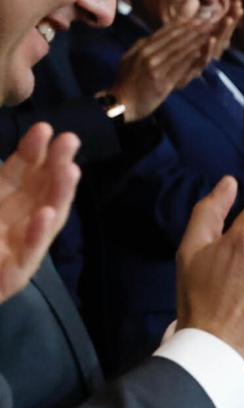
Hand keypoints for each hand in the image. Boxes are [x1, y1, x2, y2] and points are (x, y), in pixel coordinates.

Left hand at [0, 124, 78, 301]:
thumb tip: (9, 161)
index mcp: (0, 206)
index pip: (19, 174)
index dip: (32, 152)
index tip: (45, 129)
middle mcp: (15, 225)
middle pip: (40, 192)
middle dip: (56, 166)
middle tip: (70, 140)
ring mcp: (17, 251)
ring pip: (45, 221)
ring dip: (59, 196)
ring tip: (70, 171)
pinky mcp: (11, 277)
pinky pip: (28, 254)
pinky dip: (37, 235)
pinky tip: (46, 214)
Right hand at [109, 12, 229, 120]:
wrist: (122, 104)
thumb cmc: (127, 82)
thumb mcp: (131, 58)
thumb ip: (143, 47)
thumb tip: (153, 36)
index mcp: (142, 48)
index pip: (164, 32)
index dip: (181, 24)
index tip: (195, 19)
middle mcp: (148, 55)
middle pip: (174, 39)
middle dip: (192, 29)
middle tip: (207, 22)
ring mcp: (155, 68)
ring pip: (178, 51)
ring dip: (195, 41)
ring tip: (208, 33)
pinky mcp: (162, 82)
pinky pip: (179, 68)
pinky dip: (191, 58)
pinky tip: (201, 51)